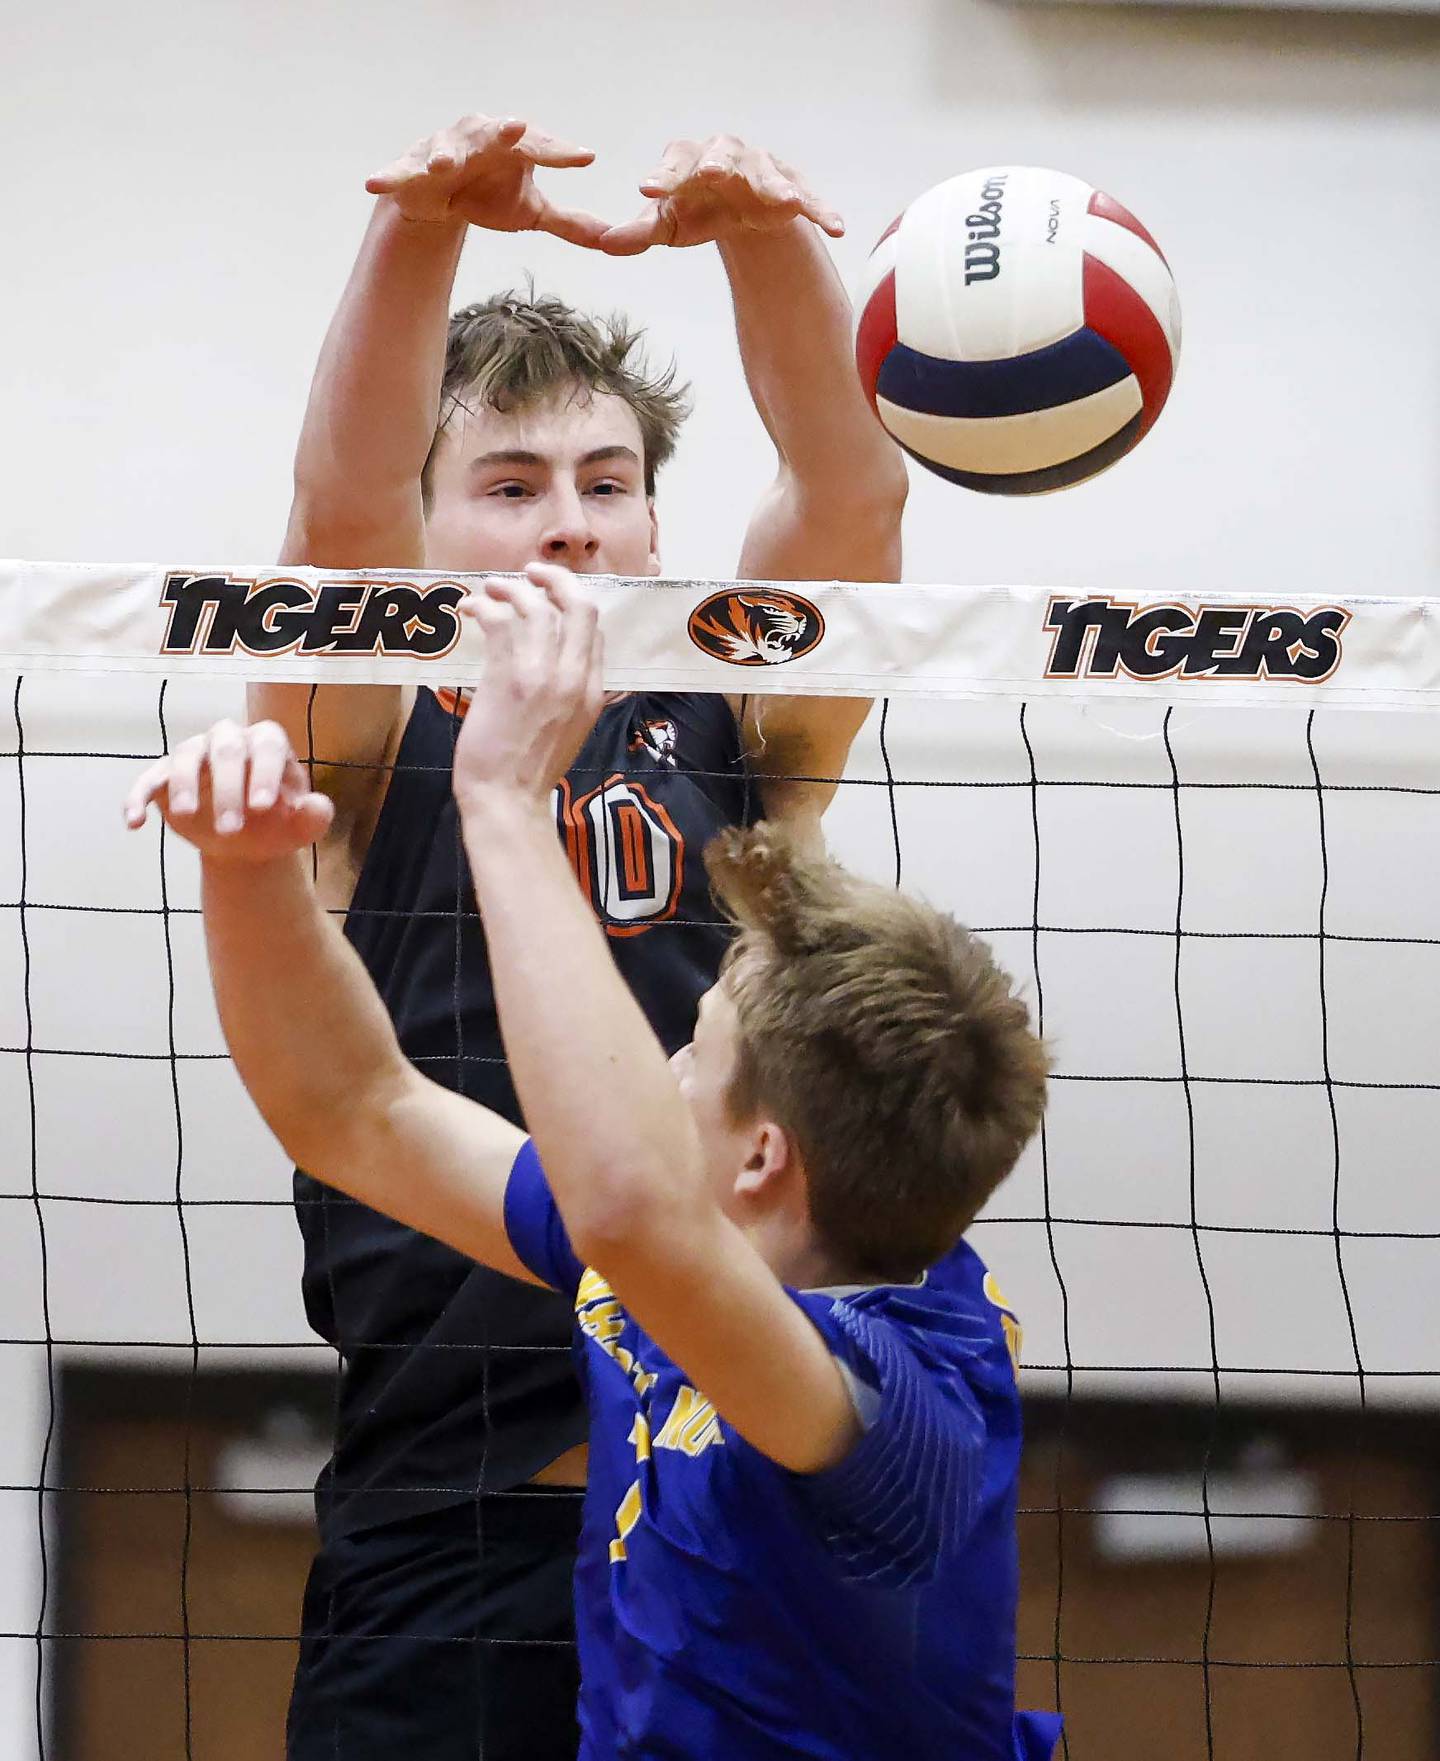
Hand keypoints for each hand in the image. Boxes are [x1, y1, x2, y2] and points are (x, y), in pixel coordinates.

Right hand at [123, 721, 333, 863]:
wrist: (247, 843)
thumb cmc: (277, 824)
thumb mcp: (300, 826)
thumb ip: (313, 816)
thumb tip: (318, 807)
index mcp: (267, 743)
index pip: (267, 745)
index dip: (265, 772)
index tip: (264, 807)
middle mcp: (229, 739)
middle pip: (226, 749)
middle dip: (227, 788)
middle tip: (231, 828)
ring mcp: (195, 753)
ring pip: (186, 756)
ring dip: (185, 785)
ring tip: (186, 816)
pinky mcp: (165, 775)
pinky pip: (148, 779)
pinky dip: (138, 796)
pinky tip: (135, 822)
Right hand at [365, 114, 609, 248]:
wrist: (438, 200)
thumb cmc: (489, 195)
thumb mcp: (531, 212)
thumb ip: (570, 223)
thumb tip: (614, 239)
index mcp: (512, 145)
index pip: (541, 147)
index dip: (561, 153)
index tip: (586, 159)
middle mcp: (478, 138)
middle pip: (493, 132)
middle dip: (501, 131)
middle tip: (517, 129)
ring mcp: (442, 150)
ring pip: (445, 148)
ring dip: (445, 155)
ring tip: (446, 166)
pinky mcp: (409, 168)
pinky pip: (398, 171)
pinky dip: (387, 176)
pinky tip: (373, 182)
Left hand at [453, 561, 602, 808]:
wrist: (508, 800)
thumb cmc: (530, 772)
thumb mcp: (570, 730)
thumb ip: (571, 694)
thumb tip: (558, 667)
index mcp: (593, 692)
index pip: (595, 630)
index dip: (572, 605)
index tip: (549, 600)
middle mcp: (574, 678)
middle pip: (580, 606)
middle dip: (556, 579)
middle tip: (533, 573)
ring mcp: (543, 676)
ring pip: (537, 607)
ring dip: (512, 588)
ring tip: (492, 588)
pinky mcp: (508, 677)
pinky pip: (500, 621)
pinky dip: (484, 606)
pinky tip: (471, 608)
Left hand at [596, 135, 843, 256]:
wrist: (740, 213)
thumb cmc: (697, 211)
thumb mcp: (666, 227)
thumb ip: (637, 234)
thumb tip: (601, 243)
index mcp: (689, 162)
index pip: (673, 162)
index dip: (662, 174)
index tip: (647, 190)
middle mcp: (726, 157)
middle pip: (721, 154)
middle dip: (717, 161)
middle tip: (710, 172)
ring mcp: (763, 170)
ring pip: (767, 171)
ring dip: (774, 182)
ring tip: (781, 199)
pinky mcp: (794, 190)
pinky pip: (810, 198)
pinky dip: (822, 210)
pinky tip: (837, 228)